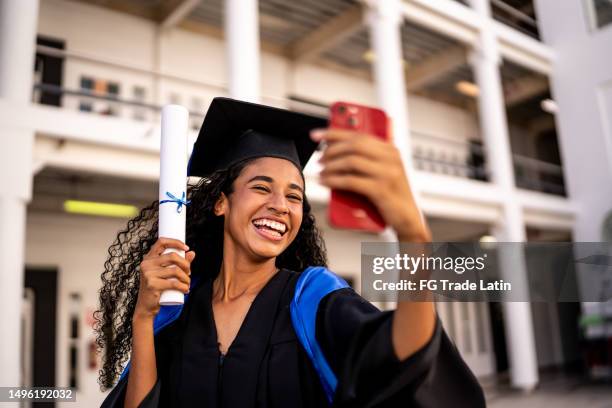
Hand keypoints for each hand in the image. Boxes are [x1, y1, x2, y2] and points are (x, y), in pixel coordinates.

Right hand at [133, 237, 195, 320]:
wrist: (146, 307)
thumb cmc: (156, 288)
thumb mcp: (166, 273)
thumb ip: (179, 262)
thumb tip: (192, 253)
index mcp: (148, 258)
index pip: (161, 242)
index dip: (175, 242)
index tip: (186, 248)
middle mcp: (146, 264)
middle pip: (172, 256)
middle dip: (185, 264)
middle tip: (189, 272)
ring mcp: (148, 274)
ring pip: (175, 271)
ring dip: (186, 278)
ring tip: (187, 283)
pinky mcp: (152, 285)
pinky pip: (174, 283)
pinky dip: (183, 287)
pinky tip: (186, 290)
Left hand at [311, 128, 430, 241]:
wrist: (407, 217)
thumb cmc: (391, 196)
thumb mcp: (383, 172)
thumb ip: (367, 160)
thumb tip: (336, 152)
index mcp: (390, 150)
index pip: (359, 134)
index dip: (334, 133)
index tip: (317, 135)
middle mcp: (390, 158)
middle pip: (353, 145)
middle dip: (331, 151)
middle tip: (320, 160)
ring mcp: (387, 173)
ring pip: (351, 161)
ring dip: (331, 166)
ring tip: (322, 173)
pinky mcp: (381, 190)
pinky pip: (351, 181)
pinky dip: (335, 180)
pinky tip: (326, 182)